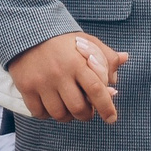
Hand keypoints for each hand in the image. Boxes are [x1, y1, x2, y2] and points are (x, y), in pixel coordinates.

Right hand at [8, 31, 125, 123]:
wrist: (26, 32)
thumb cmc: (61, 41)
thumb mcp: (85, 42)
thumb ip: (105, 54)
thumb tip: (124, 58)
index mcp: (77, 62)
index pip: (97, 90)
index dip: (106, 108)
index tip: (111, 118)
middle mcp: (59, 73)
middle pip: (78, 108)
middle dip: (86, 115)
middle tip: (86, 111)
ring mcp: (41, 82)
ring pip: (59, 114)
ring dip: (67, 116)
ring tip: (68, 108)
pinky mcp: (25, 87)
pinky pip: (39, 113)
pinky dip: (47, 114)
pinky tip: (51, 105)